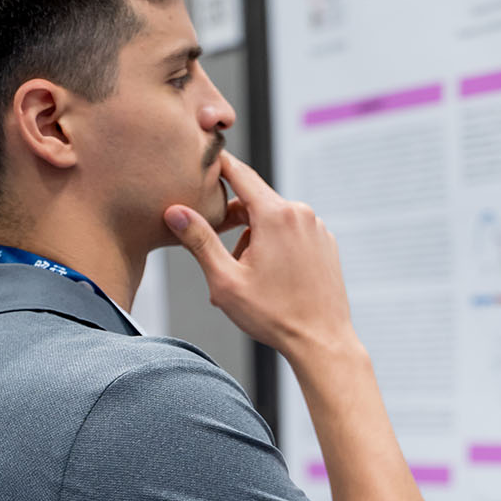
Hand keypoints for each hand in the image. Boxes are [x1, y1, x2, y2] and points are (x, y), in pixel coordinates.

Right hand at [164, 153, 357, 361]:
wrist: (321, 341)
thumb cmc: (274, 315)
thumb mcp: (226, 280)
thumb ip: (199, 241)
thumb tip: (175, 212)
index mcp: (276, 215)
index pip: (240, 173)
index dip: (219, 165)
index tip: (204, 158)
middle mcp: (300, 213)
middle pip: (255, 201)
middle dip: (232, 222)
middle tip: (218, 256)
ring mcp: (317, 227)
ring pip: (273, 220)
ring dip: (253, 239)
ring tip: (244, 278)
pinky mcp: (325, 243)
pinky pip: (292, 233)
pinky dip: (275, 246)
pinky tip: (269, 278)